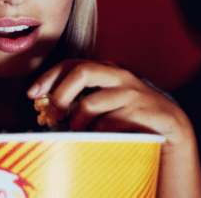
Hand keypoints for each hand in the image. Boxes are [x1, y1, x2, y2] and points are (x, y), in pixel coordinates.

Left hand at [28, 60, 200, 197]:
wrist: (166, 124)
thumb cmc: (127, 113)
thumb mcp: (104, 99)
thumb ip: (80, 98)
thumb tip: (47, 109)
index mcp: (106, 70)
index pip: (72, 64)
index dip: (49, 77)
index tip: (33, 94)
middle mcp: (117, 76)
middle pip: (81, 72)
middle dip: (59, 94)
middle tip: (52, 115)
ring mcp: (130, 92)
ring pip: (90, 103)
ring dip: (77, 122)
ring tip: (77, 132)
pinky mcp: (140, 111)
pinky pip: (106, 124)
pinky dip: (96, 134)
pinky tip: (98, 137)